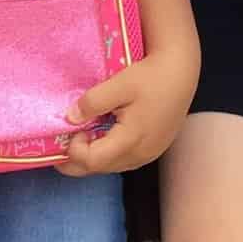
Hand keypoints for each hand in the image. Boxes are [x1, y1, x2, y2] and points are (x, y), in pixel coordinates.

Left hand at [63, 46, 198, 176]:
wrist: (182, 72)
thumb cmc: (151, 77)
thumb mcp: (118, 84)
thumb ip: (92, 103)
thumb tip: (70, 118)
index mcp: (131, 141)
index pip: (92, 160)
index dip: (74, 150)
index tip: (71, 129)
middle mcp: (141, 154)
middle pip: (100, 168)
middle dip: (77, 160)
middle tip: (60, 146)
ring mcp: (149, 154)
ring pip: (112, 166)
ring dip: (93, 158)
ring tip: (80, 140)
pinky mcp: (154, 149)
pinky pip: (124, 160)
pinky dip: (108, 154)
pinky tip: (101, 138)